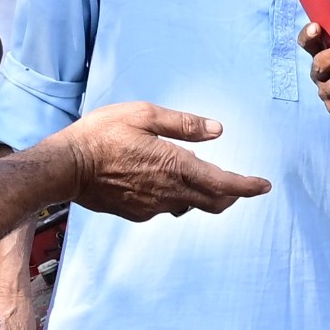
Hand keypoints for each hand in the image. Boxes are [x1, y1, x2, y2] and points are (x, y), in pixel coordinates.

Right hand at [50, 101, 271, 218]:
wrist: (65, 167)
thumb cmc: (102, 135)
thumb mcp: (144, 116)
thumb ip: (184, 124)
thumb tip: (216, 130)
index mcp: (176, 167)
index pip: (224, 184)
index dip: (247, 186)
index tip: (263, 186)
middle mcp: (169, 193)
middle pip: (213, 202)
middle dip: (231, 195)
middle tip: (239, 185)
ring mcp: (152, 208)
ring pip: (188, 205)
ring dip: (200, 195)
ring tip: (197, 178)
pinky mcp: (136, 214)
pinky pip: (164, 208)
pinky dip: (173, 197)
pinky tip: (161, 183)